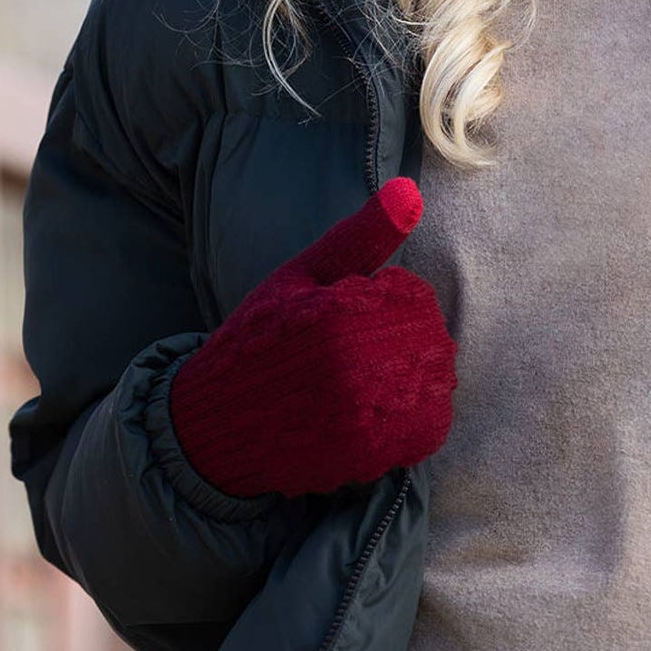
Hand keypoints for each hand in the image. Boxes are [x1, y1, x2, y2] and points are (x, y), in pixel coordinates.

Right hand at [169, 177, 457, 497]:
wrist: (216, 421)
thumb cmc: (261, 336)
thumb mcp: (302, 273)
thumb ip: (362, 234)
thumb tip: (412, 191)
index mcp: (334, 316)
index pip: (413, 296)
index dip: (392, 296)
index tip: (359, 304)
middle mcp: (351, 370)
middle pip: (430, 340)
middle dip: (406, 334)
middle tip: (366, 341)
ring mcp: (360, 421)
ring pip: (435, 383)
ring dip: (417, 373)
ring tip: (375, 370)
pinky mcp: (365, 460)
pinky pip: (427, 430)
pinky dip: (419, 414)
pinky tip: (384, 404)